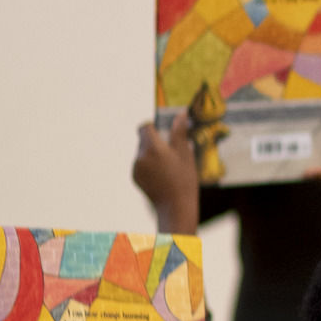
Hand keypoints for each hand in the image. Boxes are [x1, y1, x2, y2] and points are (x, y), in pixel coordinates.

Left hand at [133, 118, 200, 232]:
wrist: (175, 206)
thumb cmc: (184, 179)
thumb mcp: (186, 154)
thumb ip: (180, 133)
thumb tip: (180, 114)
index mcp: (153, 147)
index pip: (144, 127)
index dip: (153, 126)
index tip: (164, 131)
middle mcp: (140, 156)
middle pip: (143, 140)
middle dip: (156, 141)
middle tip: (172, 150)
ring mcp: (136, 167)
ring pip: (142, 152)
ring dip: (153, 153)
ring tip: (169, 165)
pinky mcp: (135, 177)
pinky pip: (141, 164)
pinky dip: (150, 165)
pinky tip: (163, 175)